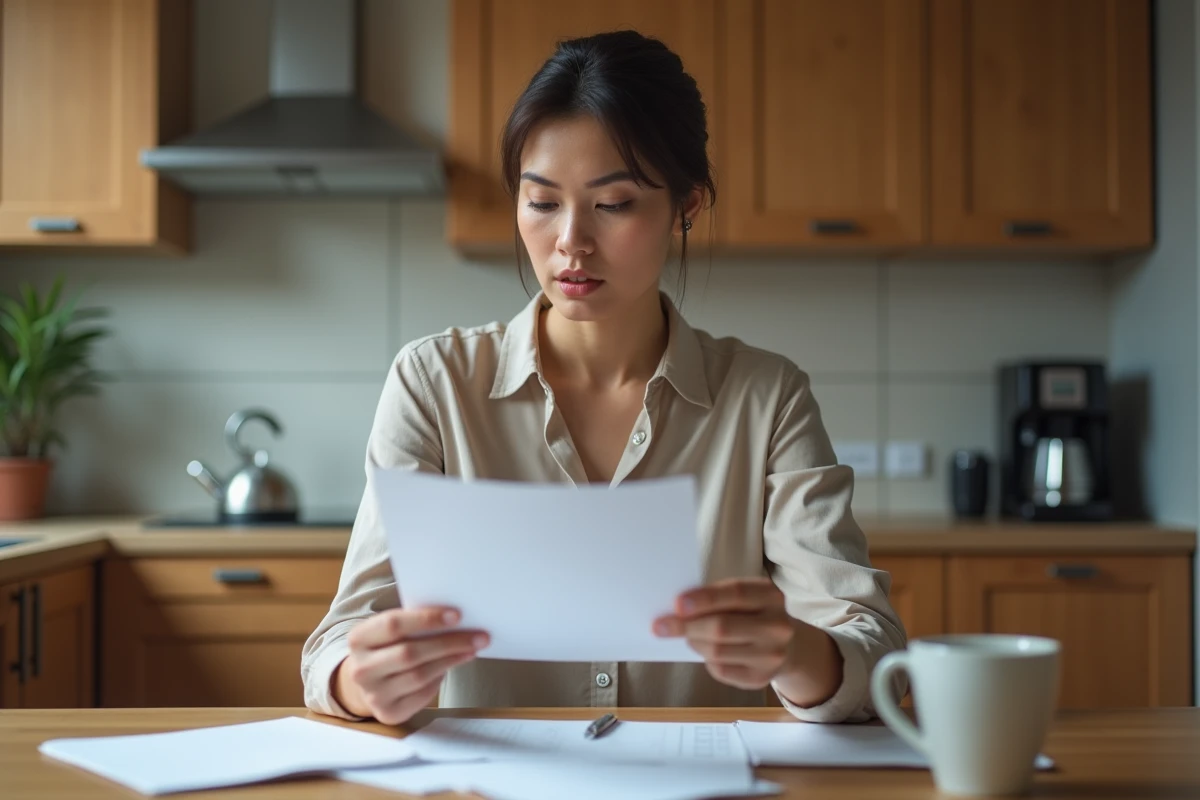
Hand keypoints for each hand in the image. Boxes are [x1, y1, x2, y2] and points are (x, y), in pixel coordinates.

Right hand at [333, 607, 488, 724]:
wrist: (367, 680)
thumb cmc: (387, 647)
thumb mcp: (389, 631)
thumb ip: (412, 623)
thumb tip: (455, 619)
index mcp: (358, 639)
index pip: (393, 625)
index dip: (426, 619)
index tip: (457, 615)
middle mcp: (361, 669)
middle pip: (409, 653)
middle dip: (448, 642)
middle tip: (478, 636)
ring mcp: (373, 694)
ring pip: (420, 675)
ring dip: (451, 660)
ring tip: (472, 649)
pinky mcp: (388, 712)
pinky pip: (423, 693)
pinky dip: (441, 678)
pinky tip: (454, 665)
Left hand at [652, 577, 796, 690]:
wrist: (788, 646)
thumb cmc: (752, 614)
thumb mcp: (745, 598)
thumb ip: (718, 598)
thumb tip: (677, 609)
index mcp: (771, 596)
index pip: (735, 593)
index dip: (705, 598)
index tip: (677, 604)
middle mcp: (777, 625)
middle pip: (722, 627)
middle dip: (687, 626)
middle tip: (661, 626)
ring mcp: (772, 654)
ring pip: (717, 651)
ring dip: (694, 642)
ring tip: (688, 636)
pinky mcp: (761, 678)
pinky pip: (721, 670)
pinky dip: (706, 660)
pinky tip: (707, 652)